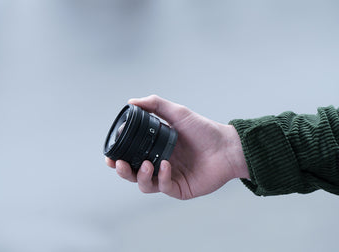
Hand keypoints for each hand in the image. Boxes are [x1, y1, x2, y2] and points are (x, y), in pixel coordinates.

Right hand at [105, 95, 248, 199]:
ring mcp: (169, 177)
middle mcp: (160, 164)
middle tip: (118, 163)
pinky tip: (165, 165)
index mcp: (156, 148)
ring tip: (143, 164)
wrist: (227, 147)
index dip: (118, 156)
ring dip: (139, 176)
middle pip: (133, 173)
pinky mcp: (180, 189)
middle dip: (122, 171)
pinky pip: (164, 187)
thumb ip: (155, 105)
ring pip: (144, 184)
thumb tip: (131, 102)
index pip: (131, 155)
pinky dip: (161, 177)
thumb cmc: (204, 130)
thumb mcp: (178, 113)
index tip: (110, 153)